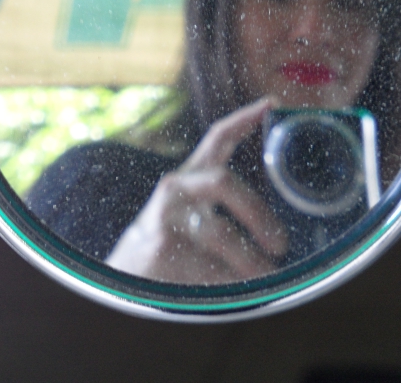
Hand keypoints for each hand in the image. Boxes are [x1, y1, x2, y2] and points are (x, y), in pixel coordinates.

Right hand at [106, 97, 287, 283]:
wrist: (120, 284)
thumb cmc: (169, 249)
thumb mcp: (190, 217)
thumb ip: (221, 209)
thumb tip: (278, 228)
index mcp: (189, 178)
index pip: (218, 137)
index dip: (246, 118)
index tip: (272, 104)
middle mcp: (176, 189)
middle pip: (225, 182)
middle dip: (260, 215)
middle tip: (281, 245)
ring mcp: (166, 218)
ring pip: (222, 234)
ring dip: (252, 262)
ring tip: (268, 278)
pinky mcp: (161, 250)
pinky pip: (210, 268)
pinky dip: (232, 285)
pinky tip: (237, 296)